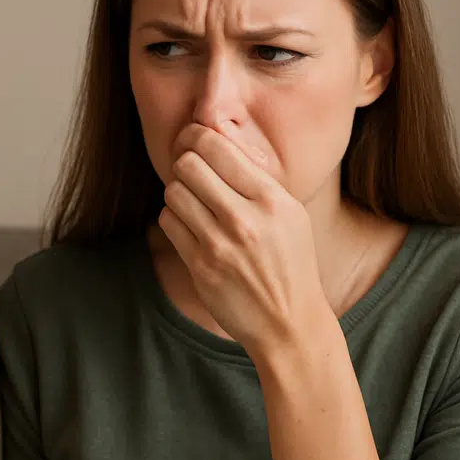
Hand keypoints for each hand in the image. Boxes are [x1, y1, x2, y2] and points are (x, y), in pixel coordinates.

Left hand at [158, 123, 329, 354]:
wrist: (289, 322)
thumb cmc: (290, 262)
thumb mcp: (290, 214)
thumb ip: (256, 180)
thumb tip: (213, 141)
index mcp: (273, 200)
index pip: (217, 148)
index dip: (196, 137)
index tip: (193, 140)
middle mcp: (246, 219)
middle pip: (189, 165)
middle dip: (184, 164)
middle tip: (190, 171)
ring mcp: (220, 245)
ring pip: (174, 192)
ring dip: (178, 192)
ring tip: (193, 201)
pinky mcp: (200, 266)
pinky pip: (169, 222)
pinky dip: (174, 218)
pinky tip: (190, 225)